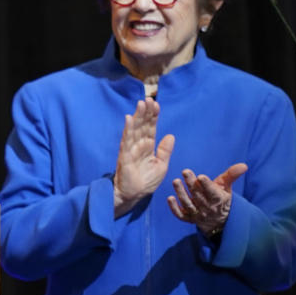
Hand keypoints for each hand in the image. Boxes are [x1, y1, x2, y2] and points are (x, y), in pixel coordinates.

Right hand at [113, 98, 174, 216]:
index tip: (156, 104)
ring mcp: (131, 149)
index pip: (151, 127)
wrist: (134, 196)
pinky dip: (128, 129)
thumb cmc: (146, 181)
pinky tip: (128, 119)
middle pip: (142, 125)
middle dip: (145, 112)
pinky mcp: (124, 156)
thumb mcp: (161, 165)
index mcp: (148, 146)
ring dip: (137, 116)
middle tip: (148, 99)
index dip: (153, 116)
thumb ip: (165, 151)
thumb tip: (170, 135)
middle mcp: (139, 145)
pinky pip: (126, 141)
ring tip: (141, 103)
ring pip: (135, 129)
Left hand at [167, 163, 247, 235]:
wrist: (218, 219)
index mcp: (218, 199)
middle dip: (191, 184)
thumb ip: (232, 175)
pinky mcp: (188, 219)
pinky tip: (169, 198)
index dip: (207, 185)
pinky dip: (174, 209)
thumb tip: (244, 165)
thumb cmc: (221, 197)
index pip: (213, 193)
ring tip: (175, 181)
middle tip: (185, 171)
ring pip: (188, 204)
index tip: (201, 176)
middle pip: (198, 196)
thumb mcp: (227, 186)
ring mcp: (197, 214)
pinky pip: (181, 215)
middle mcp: (207, 208)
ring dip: (181, 193)